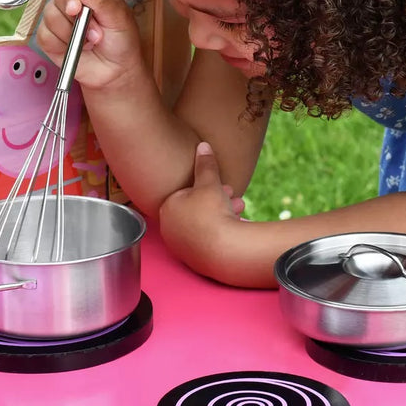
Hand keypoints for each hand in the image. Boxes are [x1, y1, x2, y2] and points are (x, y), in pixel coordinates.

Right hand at [35, 0, 143, 89]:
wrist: (115, 70)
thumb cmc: (121, 42)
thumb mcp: (120, 20)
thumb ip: (102, 1)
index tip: (77, 7)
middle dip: (77, 20)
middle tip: (96, 33)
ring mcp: (60, 16)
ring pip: (50, 16)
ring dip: (71, 34)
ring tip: (89, 42)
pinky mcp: (50, 35)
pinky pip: (44, 35)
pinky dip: (61, 45)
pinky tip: (75, 48)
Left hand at [159, 142, 246, 275]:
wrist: (223, 249)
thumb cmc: (211, 213)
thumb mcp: (209, 182)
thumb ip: (205, 163)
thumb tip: (203, 146)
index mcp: (166, 207)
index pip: (185, 191)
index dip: (206, 186)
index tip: (220, 184)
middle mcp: (168, 229)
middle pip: (194, 208)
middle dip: (216, 199)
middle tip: (231, 195)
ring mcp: (180, 246)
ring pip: (202, 224)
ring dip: (221, 213)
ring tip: (238, 210)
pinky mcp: (193, 259)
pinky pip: (206, 239)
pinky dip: (219, 231)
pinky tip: (233, 227)